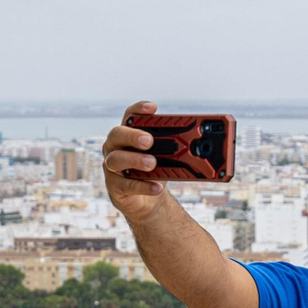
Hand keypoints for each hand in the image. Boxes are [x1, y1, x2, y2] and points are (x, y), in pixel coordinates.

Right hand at [102, 100, 168, 220]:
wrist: (147, 200)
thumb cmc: (155, 171)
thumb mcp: (165, 157)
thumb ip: (174, 148)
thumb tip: (196, 144)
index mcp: (128, 134)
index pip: (130, 116)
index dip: (139, 109)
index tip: (153, 108)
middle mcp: (115, 147)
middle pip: (117, 134)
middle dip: (133, 135)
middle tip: (149, 140)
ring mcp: (112, 167)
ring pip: (116, 159)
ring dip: (135, 160)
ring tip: (152, 163)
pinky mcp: (114, 187)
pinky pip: (126, 185)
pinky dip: (143, 186)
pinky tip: (157, 187)